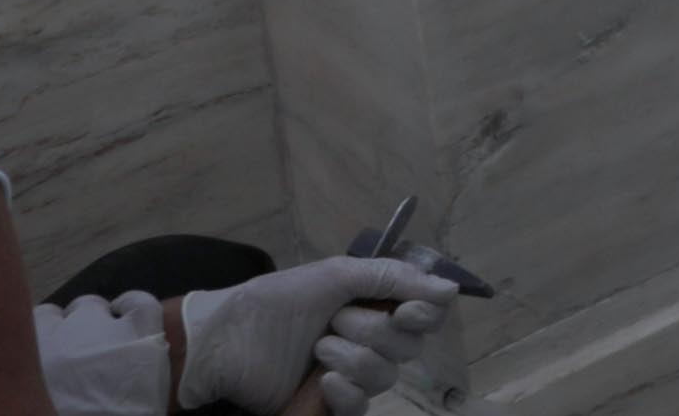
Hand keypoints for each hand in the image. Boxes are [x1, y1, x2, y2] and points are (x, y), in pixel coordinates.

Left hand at [178, 258, 456, 415]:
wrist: (226, 343)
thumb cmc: (277, 302)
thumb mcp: (335, 275)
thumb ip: (393, 278)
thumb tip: (452, 288)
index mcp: (374, 303)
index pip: (426, 311)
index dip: (425, 313)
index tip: (406, 309)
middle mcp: (371, 338)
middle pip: (409, 345)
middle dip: (374, 331)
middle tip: (335, 321)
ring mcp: (352, 375)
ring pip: (386, 375)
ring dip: (353, 359)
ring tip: (317, 348)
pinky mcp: (332, 406)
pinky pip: (362, 407)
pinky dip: (347, 394)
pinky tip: (325, 383)